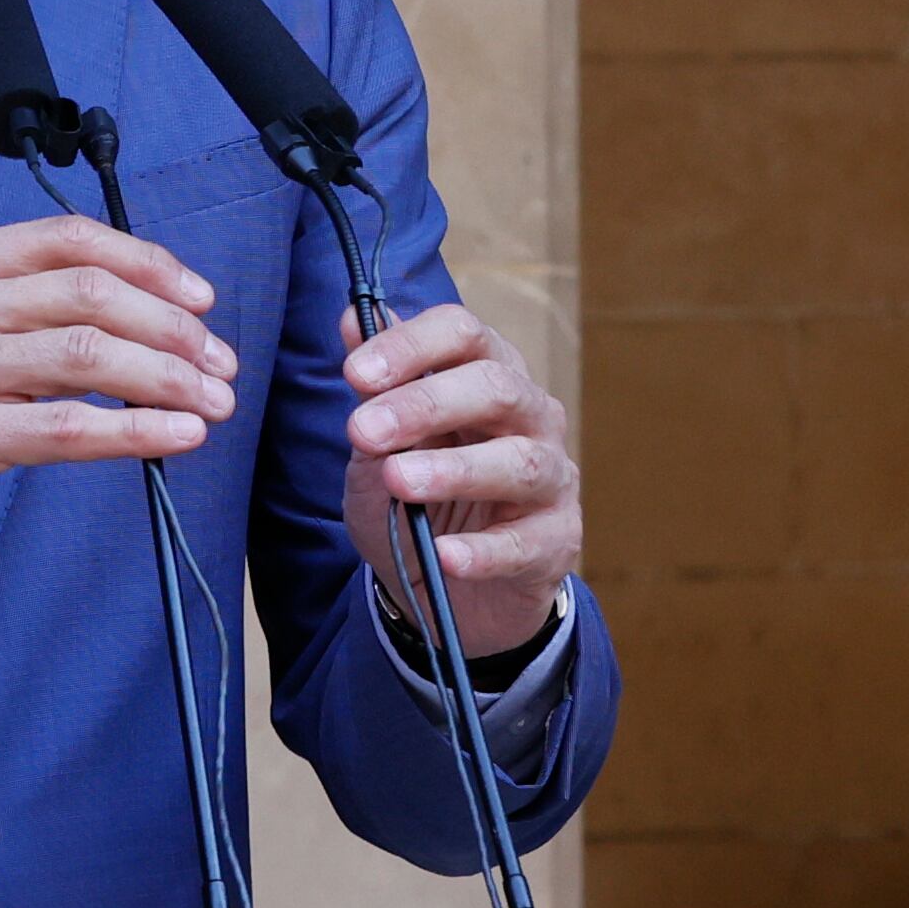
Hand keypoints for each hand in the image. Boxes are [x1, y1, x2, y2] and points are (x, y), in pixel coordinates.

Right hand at [0, 216, 236, 655]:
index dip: (149, 264)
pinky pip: (67, 428)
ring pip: (88, 355)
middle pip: (90, 293)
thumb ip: (17, 316)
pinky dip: (136, 431)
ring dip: (168, 378)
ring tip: (213, 404)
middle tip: (219, 364)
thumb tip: (137, 317)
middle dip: (174, 327)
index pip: (68, 240)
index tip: (200, 298)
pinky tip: (176, 439)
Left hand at [341, 303, 578, 660]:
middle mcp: (530, 416)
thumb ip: (374, 388)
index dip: (410, 345)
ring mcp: (552, 477)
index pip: (463, 333)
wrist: (446, 588)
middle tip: (363, 431)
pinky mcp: (556, 540)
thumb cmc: (416, 499)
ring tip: (398, 481)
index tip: (354, 373)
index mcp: (488, 374)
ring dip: (454, 470)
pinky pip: (524, 543)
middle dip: (425, 404)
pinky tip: (444, 555)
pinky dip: (483, 551)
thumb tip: (352, 319)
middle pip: (496, 387)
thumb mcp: (382, 444)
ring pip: (519, 461)